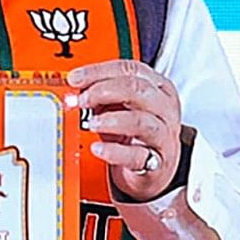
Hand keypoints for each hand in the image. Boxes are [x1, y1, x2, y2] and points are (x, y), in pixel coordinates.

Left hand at [69, 60, 184, 201]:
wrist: (155, 169)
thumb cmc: (137, 132)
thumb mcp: (122, 107)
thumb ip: (103, 94)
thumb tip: (76, 89)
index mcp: (158, 87)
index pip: (129, 69)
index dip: (98, 71)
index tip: (75, 78)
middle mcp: (164, 108)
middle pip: (137, 89)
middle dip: (103, 91)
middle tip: (81, 100)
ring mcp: (163, 135)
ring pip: (140, 121)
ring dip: (110, 120)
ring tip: (91, 124)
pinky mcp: (156, 163)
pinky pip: (136, 155)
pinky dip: (114, 151)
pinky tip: (98, 148)